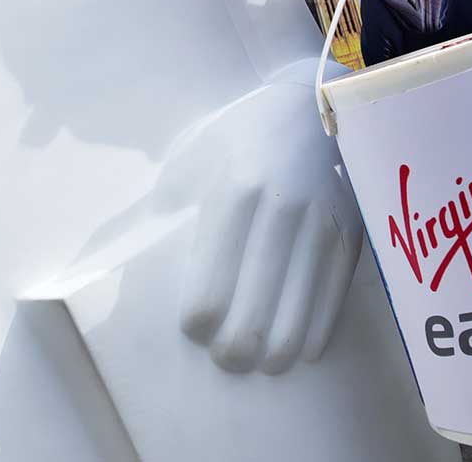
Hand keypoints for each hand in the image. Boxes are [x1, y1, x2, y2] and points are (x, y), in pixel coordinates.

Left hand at [171, 83, 364, 374]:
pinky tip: (300, 349)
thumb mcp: (187, 162)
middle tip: (226, 359)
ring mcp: (321, 222)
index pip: (210, 285)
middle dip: (236, 349)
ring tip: (261, 363)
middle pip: (254, 308)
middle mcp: (280, 209)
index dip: (198, 322)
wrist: (305, 109)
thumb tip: (120, 262)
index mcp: (231, 192)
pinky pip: (333, 298)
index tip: (193, 330)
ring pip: (298, 312)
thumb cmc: (232, 141)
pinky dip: (316, 332)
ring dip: (278, 350)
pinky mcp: (351, 232)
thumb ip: (161, 213)